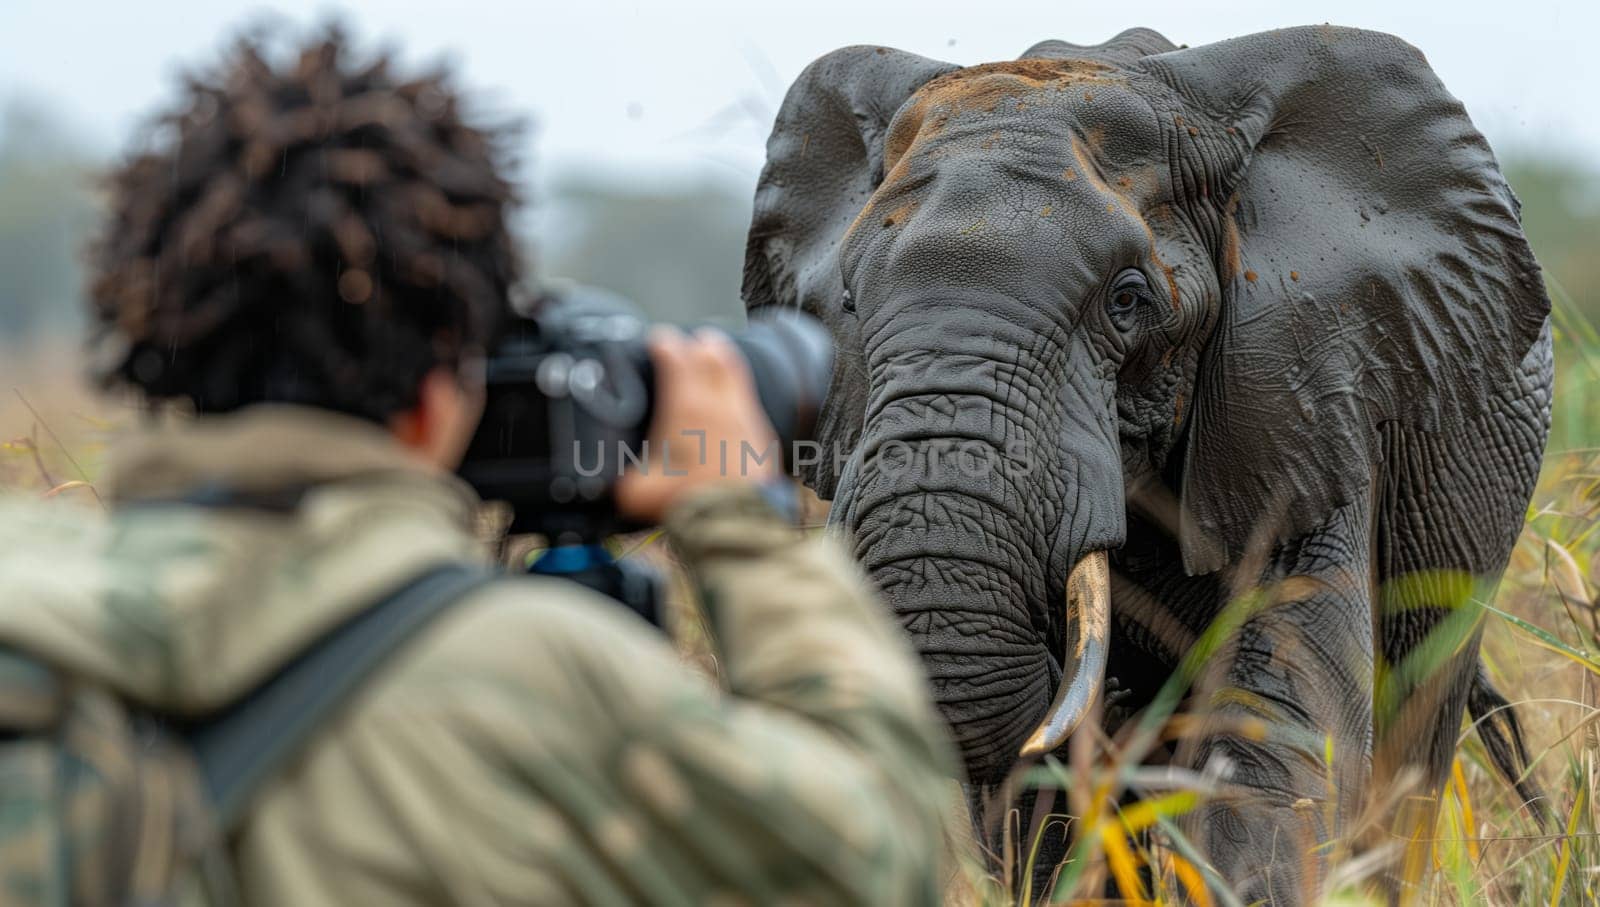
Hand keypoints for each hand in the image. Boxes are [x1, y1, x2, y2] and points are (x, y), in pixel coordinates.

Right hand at [615, 327, 779, 521]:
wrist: (736, 519)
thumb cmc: (686, 501)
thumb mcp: (636, 491)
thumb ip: (617, 478)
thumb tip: (599, 480)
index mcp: (686, 407)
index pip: (675, 357)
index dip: (663, 342)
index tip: (656, 338)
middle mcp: (718, 404)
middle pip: (710, 354)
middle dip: (696, 342)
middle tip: (686, 339)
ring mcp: (744, 417)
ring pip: (734, 372)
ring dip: (722, 357)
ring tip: (713, 349)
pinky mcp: (761, 435)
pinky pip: (748, 400)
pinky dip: (736, 390)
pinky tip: (730, 398)